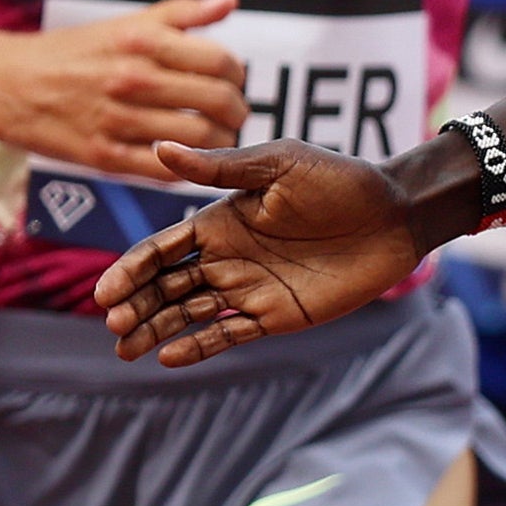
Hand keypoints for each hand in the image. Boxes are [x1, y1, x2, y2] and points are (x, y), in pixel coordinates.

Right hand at [0, 0, 247, 177]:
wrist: (5, 83)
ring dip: (220, 142)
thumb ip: (181, 14)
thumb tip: (230, 1)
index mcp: (142, 41)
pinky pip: (165, 170)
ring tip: (216, 137)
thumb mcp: (125, 23)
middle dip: (237, 112)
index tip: (232, 81)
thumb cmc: (73, 52)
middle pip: (218, 101)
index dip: (237, 75)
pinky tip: (187, 157)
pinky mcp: (103, 157)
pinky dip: (187, 167)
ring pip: (200, 139)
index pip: (221, 61)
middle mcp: (132, 78)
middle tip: (233, 115)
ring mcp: (118, 120)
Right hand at [96, 137, 416, 364]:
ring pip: (188, 314)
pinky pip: (228, 334)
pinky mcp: (275, 315)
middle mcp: (228, 256)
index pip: (162, 249)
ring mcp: (250, 288)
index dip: (132, 269)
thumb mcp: (281, 164)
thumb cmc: (341, 181)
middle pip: (167, 286)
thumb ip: (221, 168)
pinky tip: (169, 357)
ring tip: (126, 348)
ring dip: (156, 329)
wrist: (398, 216)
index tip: (107, 291)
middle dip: (136, 304)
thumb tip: (160, 148)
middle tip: (114, 323)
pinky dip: (198, 346)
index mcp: (221, 220)